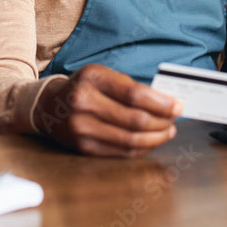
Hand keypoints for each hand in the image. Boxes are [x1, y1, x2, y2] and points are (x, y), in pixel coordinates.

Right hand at [33, 65, 182, 156]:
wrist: (48, 106)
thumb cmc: (84, 86)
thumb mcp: (102, 74)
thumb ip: (129, 86)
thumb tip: (165, 102)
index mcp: (93, 78)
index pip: (135, 94)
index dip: (161, 103)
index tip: (177, 106)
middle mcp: (84, 102)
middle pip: (134, 119)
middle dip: (162, 121)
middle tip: (175, 119)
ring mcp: (81, 127)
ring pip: (129, 139)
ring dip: (155, 137)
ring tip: (168, 131)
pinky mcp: (82, 147)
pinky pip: (119, 151)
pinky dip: (141, 148)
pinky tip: (151, 141)